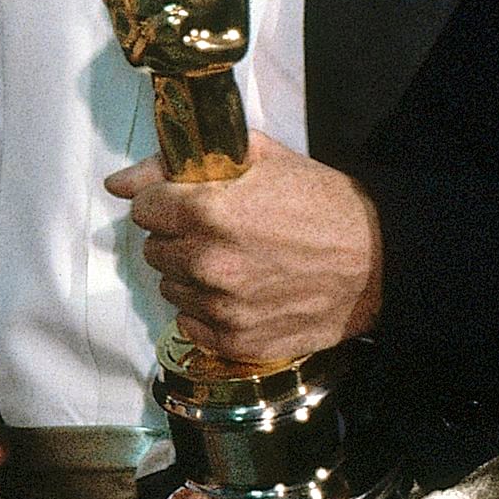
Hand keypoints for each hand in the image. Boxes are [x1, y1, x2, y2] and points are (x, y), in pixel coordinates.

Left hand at [107, 131, 381, 359]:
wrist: (380, 260)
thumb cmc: (319, 202)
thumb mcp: (255, 158)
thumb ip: (177, 164)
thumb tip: (119, 183)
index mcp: (205, 212)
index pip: (143, 207)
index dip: (165, 201)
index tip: (189, 203)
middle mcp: (207, 263)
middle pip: (154, 249)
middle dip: (178, 237)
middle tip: (220, 232)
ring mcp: (222, 306)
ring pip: (171, 287)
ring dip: (192, 275)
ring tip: (236, 262)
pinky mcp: (238, 340)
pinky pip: (191, 323)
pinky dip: (207, 310)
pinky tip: (241, 293)